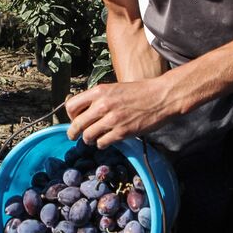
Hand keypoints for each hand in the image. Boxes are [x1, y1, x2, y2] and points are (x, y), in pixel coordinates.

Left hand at [65, 78, 181, 148]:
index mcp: (99, 91)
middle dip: (73, 132)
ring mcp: (112, 119)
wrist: (161, 96)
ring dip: (88, 139)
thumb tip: (85, 111)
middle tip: (74, 136)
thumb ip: (99, 98)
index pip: (71, 106)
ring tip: (93, 138)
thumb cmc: (140, 92)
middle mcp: (103, 105)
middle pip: (76, 124)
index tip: (74, 119)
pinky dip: (101, 144)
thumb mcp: (114, 88)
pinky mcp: (122, 132)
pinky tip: (106, 141)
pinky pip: (102, 143)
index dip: (70, 115)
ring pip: (87, 136)